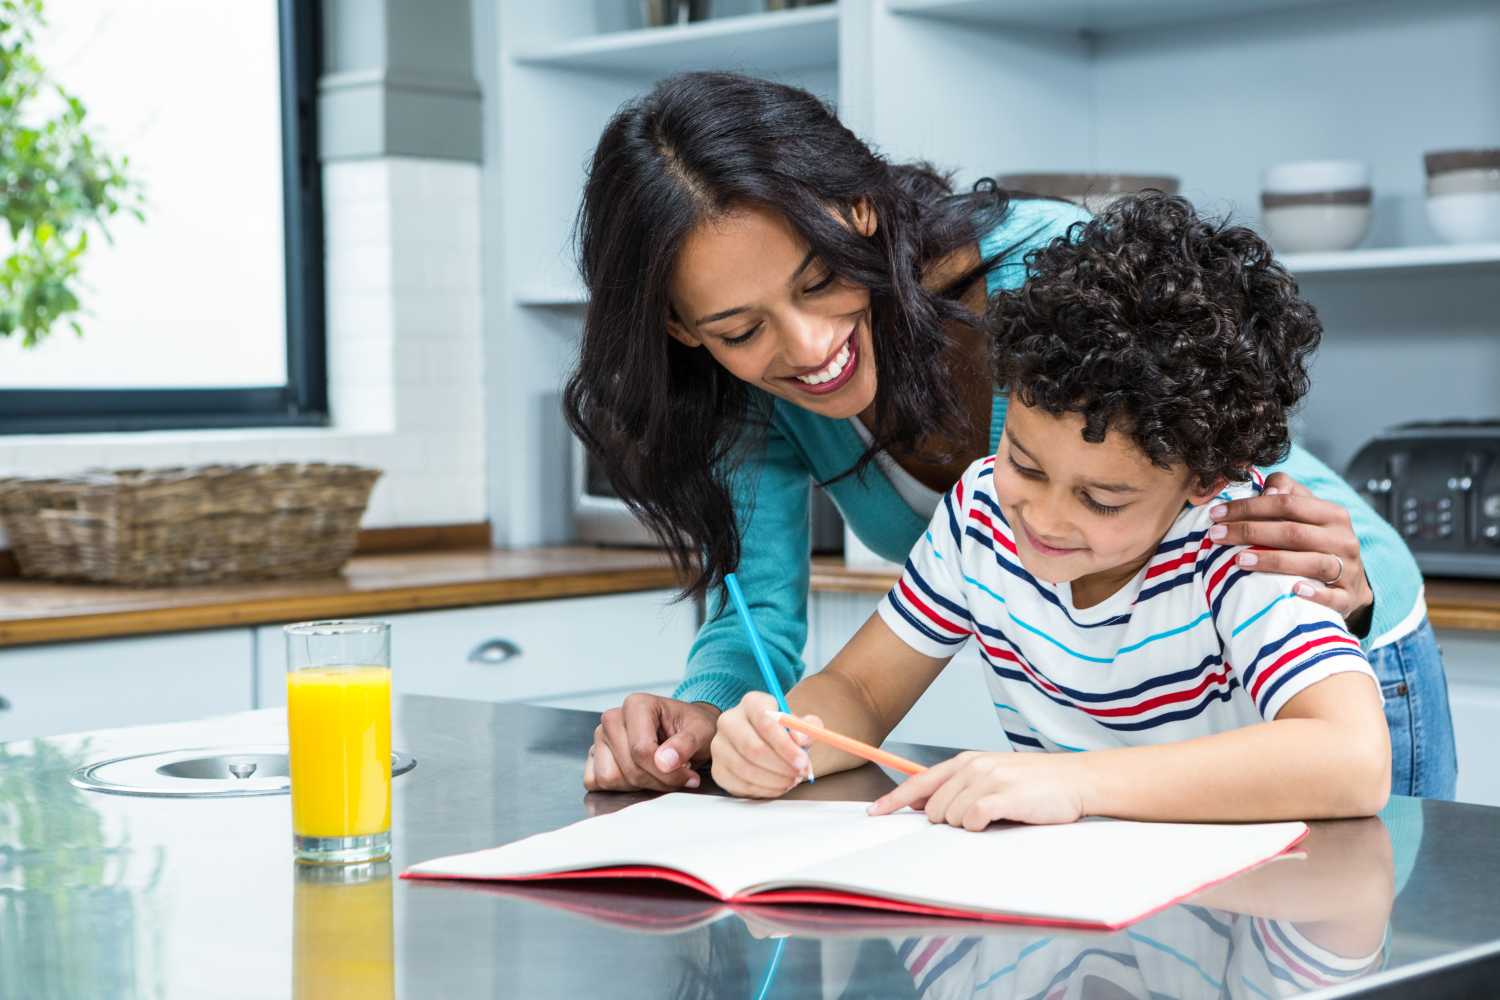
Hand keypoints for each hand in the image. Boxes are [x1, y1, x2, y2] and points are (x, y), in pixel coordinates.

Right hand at [583, 693, 719, 792]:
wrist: (687, 729)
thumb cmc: (692, 727)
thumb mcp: (702, 732)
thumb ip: (685, 744)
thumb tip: (664, 762)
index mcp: (637, 705)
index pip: (641, 750)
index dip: (667, 773)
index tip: (689, 777)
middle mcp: (613, 718)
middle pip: (628, 768)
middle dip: (657, 780)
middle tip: (678, 775)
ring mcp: (600, 737)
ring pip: (610, 778)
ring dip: (639, 784)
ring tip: (659, 773)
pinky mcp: (594, 755)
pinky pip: (597, 782)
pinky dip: (620, 787)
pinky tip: (642, 775)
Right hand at [709, 692, 816, 798]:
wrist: (760, 741)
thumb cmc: (781, 733)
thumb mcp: (798, 725)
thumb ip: (807, 727)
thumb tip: (801, 739)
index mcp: (751, 703)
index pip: (765, 720)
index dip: (785, 744)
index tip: (802, 761)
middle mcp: (729, 721)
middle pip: (752, 747)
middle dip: (781, 766)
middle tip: (799, 774)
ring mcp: (719, 746)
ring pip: (746, 769)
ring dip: (774, 780)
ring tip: (792, 780)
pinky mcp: (717, 769)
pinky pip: (740, 784)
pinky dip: (764, 789)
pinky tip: (778, 785)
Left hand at [866, 751, 1086, 829]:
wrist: (1076, 780)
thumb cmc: (1033, 782)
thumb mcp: (991, 774)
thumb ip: (958, 786)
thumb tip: (923, 805)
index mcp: (965, 761)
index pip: (918, 782)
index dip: (893, 800)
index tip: (874, 813)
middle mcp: (972, 767)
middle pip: (934, 809)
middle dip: (949, 821)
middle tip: (980, 818)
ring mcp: (988, 780)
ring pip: (953, 818)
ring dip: (970, 826)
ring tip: (998, 816)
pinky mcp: (1004, 796)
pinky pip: (974, 820)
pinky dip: (981, 826)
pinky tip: (999, 819)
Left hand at [1208, 472, 1372, 624]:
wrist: (1352, 584)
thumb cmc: (1317, 541)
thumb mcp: (1307, 513)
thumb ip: (1287, 494)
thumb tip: (1268, 489)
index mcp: (1333, 514)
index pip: (1288, 504)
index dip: (1250, 507)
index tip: (1216, 514)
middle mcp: (1343, 540)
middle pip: (1294, 533)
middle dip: (1250, 532)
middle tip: (1215, 535)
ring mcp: (1348, 570)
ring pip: (1313, 563)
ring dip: (1273, 561)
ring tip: (1239, 560)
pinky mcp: (1348, 598)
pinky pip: (1334, 597)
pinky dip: (1315, 594)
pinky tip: (1293, 590)